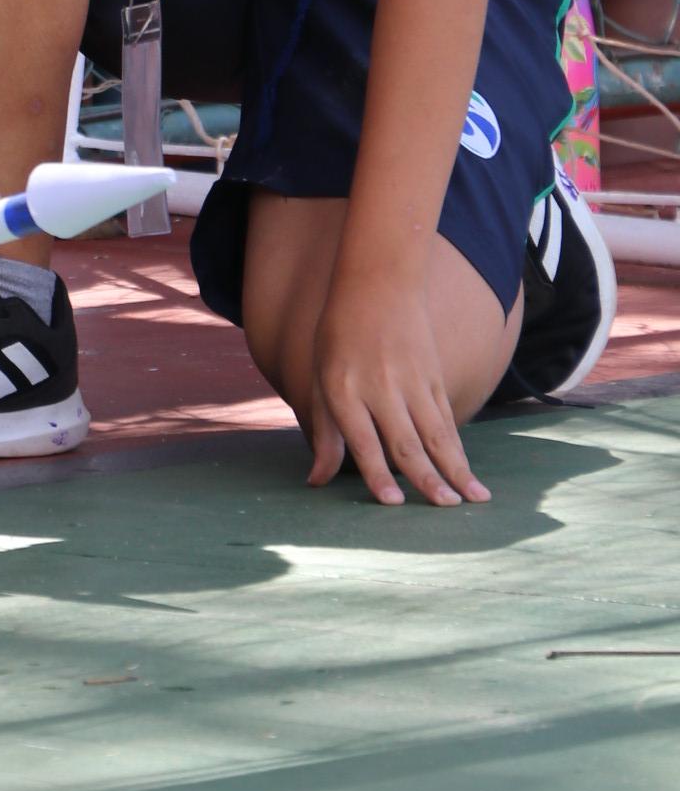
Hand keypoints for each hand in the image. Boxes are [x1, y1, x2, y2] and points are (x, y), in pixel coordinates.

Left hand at [307, 283, 491, 507]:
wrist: (378, 282)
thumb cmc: (340, 334)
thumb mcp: (322, 378)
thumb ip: (324, 432)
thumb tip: (316, 481)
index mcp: (344, 390)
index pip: (363, 441)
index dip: (378, 474)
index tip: (394, 504)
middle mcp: (379, 388)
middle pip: (406, 441)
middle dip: (427, 479)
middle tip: (446, 508)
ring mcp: (411, 381)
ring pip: (436, 433)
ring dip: (456, 469)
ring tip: (474, 499)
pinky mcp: (432, 376)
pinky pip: (445, 418)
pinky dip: (457, 447)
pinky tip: (467, 470)